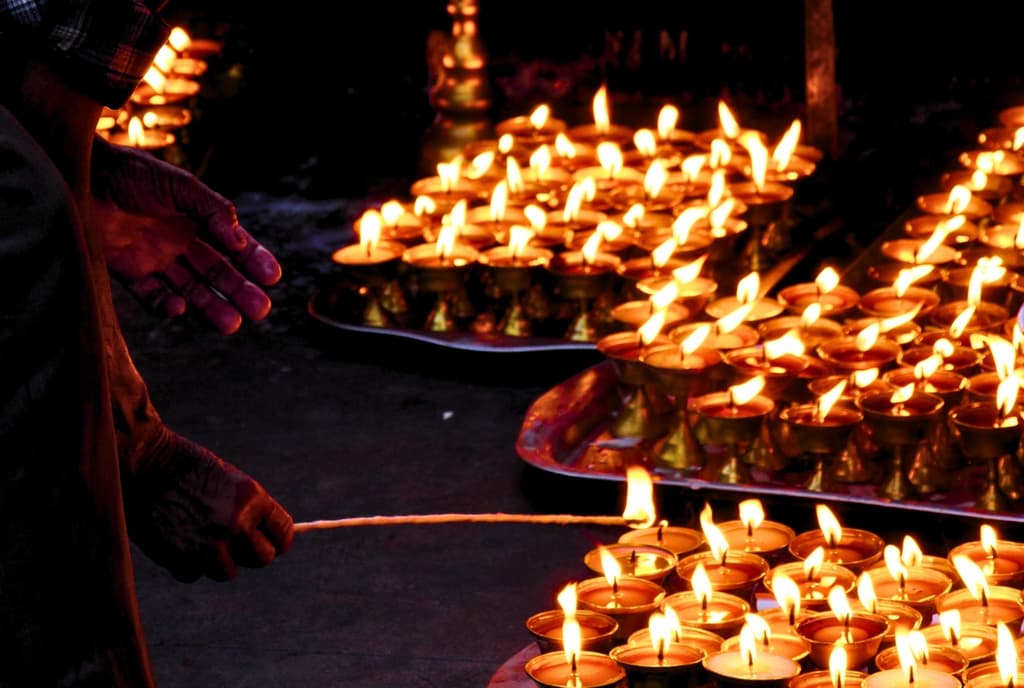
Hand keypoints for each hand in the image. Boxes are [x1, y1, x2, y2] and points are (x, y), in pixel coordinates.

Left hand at [91, 136, 281, 333]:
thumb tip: (241, 241)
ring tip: (233, 324)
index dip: (254, 260)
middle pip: (217, 272)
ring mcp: (155, 258)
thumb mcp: (181, 186)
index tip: (272, 278)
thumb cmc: (131, 173)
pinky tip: (179, 309)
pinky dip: (166, 306)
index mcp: (196, 217)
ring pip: (191, 289)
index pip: (233, 244)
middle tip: (261, 311)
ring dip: (212, 306)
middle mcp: (179, 240)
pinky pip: (153, 296)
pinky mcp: (129, 272)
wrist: (80, 176)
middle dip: (240, 291)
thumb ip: (214, 211)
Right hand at [126, 433, 293, 582]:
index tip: (271, 544)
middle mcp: (238, 525)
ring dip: (215, 560)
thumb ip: (248, 510)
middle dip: (249, 553)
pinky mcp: (184, 561)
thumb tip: (261, 538)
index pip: (283, 533)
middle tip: (232, 543)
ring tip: (196, 533)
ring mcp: (212, 546)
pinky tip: (174, 539)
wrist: (142, 465)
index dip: (277, 540)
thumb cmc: (184, 467)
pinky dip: (186, 564)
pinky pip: (194, 574)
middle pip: (262, 558)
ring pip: (228, 571)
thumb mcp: (228, 482)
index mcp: (254, 500)